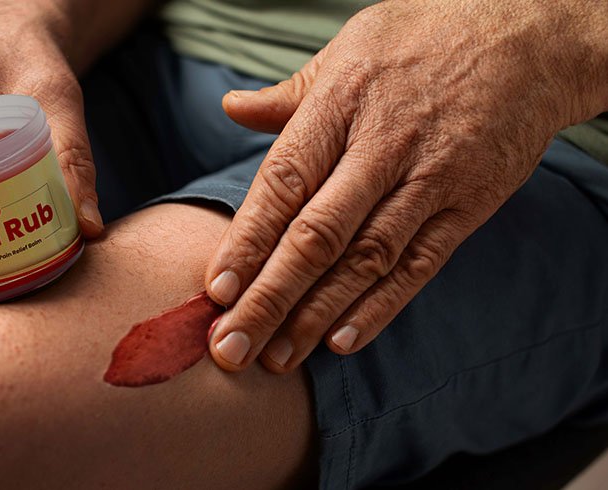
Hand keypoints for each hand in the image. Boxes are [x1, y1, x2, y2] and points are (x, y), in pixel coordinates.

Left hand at [204, 0, 607, 371]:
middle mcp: (382, 148)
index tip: (216, 289)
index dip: (248, 240)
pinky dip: (381, 306)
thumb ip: (290, 94)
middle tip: (230, 346)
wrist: (529, 38)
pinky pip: (419, 265)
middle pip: (317, 236)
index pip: (283, 183)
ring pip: (364, 261)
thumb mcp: (349, 48)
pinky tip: (342, 341)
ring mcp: (428, 180)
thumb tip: (232, 108)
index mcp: (341, 105)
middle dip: (269, 298)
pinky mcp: (467, 206)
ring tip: (276, 357)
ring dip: (316, 315)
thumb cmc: (424, 38)